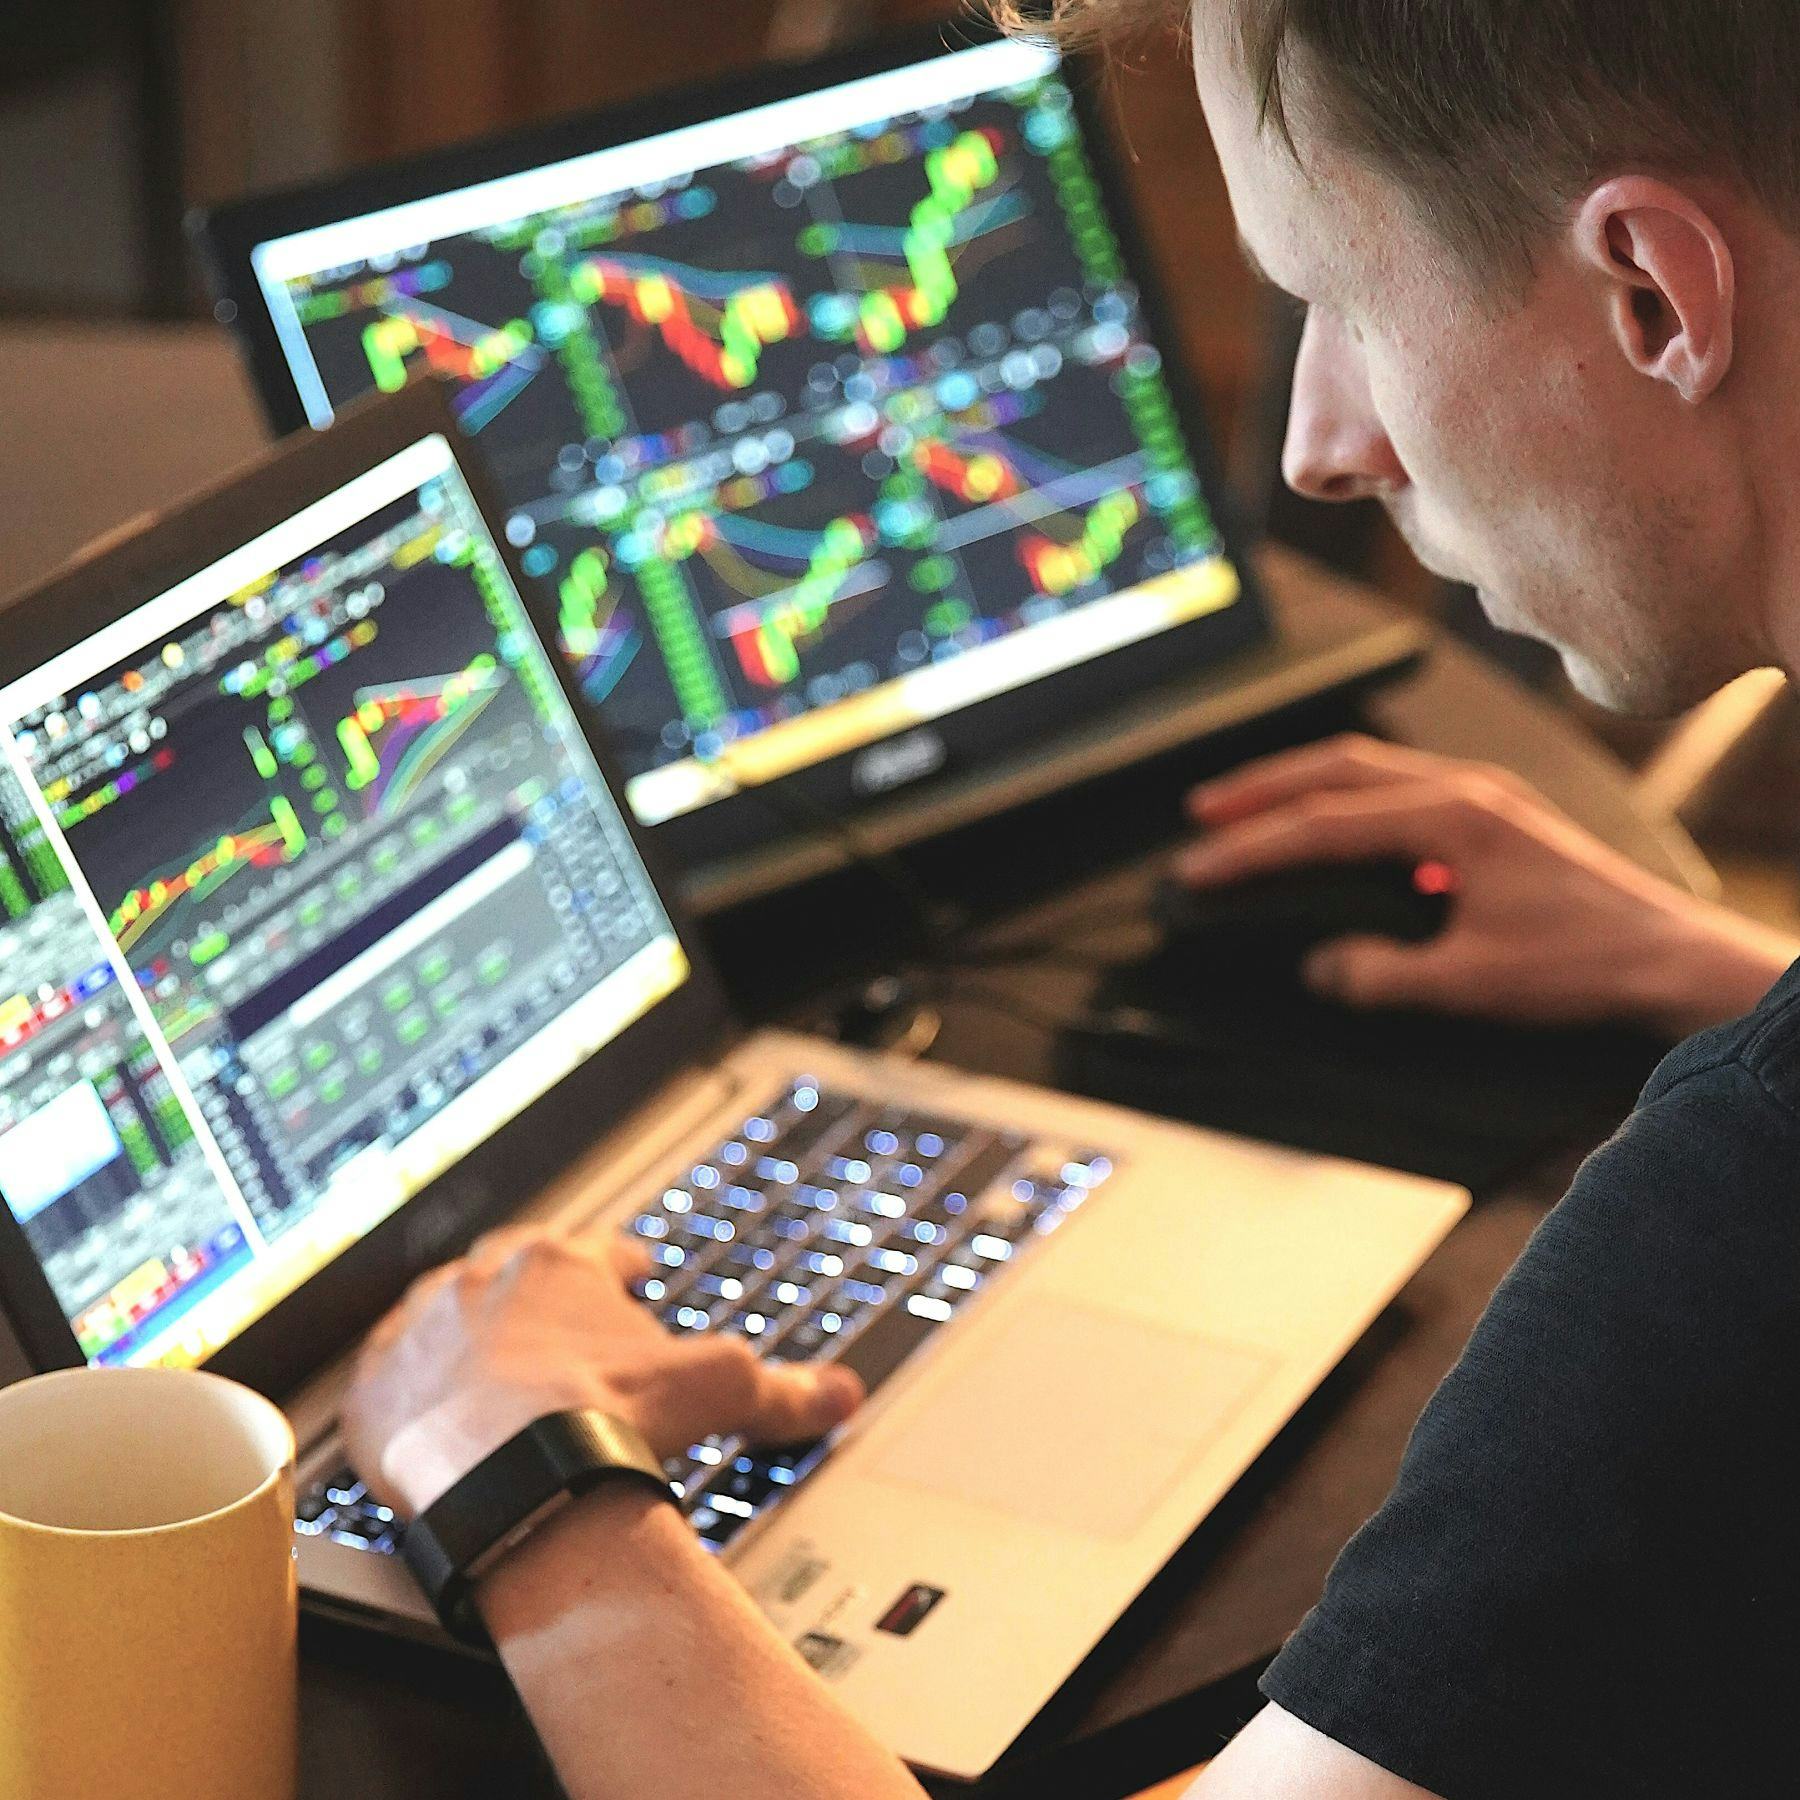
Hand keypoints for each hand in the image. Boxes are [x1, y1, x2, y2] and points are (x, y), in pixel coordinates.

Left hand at [340, 1227, 862, 1517]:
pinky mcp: (374, 1390)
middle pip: (511, 1275)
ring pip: (442, 1318)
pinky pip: (386, 1379)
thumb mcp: (718, 1391)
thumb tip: (840, 1392)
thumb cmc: (608, 1417)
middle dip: (536, 1296)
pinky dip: (408, 1394)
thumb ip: (782, 1387)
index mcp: (559, 1263)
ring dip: (465, 1338)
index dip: (618, 1264)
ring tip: (485, 1370)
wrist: (511, 1476)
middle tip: (555, 1324)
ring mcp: (420, 1332)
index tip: (629, 1272)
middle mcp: (481, 1283)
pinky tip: (424, 1415)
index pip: (595, 1251)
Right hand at [1177, 734, 1797, 1034]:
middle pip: (1338, 767)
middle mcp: (1465, 791)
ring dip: (1302, 785)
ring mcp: (1482, 799)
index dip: (1253, 848)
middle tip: (1202, 813)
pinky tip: (1330, 830)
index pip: (1324, 825)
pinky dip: (1347, 801)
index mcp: (1453, 819)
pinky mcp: (1493, 820)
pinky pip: (1399, 791)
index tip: (1199, 869)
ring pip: (1369, 770)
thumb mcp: (1471, 983)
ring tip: (1247, 809)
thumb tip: (1321, 967)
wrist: (1669, 962)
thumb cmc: (1585, 965)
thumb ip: (1383, 975)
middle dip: (1263, 788)